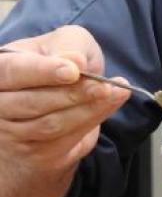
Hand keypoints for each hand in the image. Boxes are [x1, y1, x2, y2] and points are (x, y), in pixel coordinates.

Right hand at [0, 26, 129, 185]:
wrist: (58, 101)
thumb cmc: (57, 65)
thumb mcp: (62, 42)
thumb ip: (67, 46)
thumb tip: (76, 62)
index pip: (11, 72)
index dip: (41, 72)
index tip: (73, 71)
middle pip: (30, 103)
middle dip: (72, 94)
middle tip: (104, 86)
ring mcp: (11, 134)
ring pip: (50, 125)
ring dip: (88, 109)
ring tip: (116, 92)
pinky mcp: (35, 154)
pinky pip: (64, 140)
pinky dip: (92, 120)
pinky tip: (112, 103)